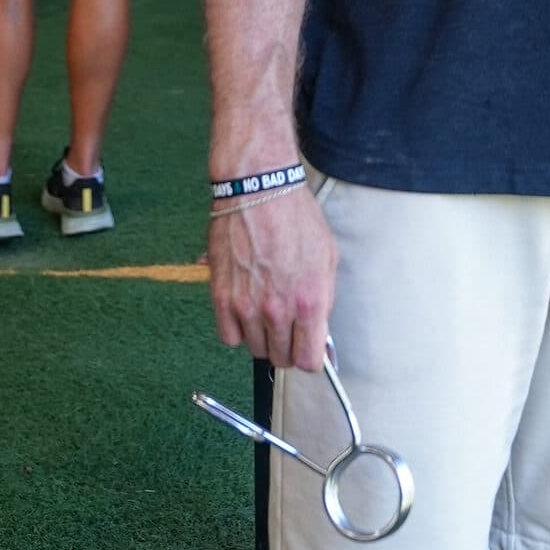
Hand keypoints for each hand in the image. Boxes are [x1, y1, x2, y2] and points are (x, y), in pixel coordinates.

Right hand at [208, 184, 337, 372]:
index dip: (311, 356)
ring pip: (256, 349)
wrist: (258, 188)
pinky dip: (237, 329)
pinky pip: (228, 336)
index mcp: (309, 301)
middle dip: (288, 346)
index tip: (308, 345)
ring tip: (265, 309)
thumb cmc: (295, 216)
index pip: (310, 361)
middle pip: (282, 359)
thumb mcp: (328, 256)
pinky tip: (244, 308)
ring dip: (262, 336)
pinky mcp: (221, 297)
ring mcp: (246, 306)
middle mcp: (277, 310)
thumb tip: (320, 332)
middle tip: (287, 324)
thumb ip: (325, 300)